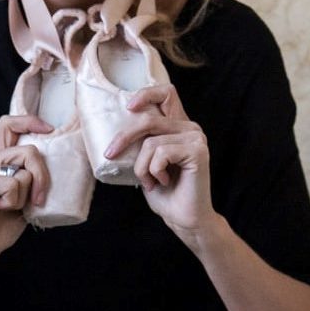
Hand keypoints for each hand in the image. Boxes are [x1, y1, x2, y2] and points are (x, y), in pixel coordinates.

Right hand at [0, 114, 51, 265]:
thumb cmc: (3, 223)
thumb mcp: (25, 196)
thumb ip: (32, 176)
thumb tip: (59, 163)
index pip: (10, 124)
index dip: (30, 121)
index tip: (50, 130)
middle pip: (29, 150)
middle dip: (42, 177)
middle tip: (37, 200)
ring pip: (23, 172)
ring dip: (24, 196)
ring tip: (7, 206)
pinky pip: (11, 185)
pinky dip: (12, 203)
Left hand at [104, 85, 217, 241]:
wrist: (183, 218)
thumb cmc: (164, 192)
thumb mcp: (145, 162)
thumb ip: (140, 143)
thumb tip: (112, 131)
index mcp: (177, 126)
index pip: (166, 93)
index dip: (146, 94)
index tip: (128, 107)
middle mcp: (189, 127)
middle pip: (149, 119)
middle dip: (125, 137)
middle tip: (111, 153)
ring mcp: (196, 138)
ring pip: (151, 142)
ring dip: (141, 166)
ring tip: (150, 181)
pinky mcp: (198, 151)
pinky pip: (161, 153)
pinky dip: (154, 171)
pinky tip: (163, 182)